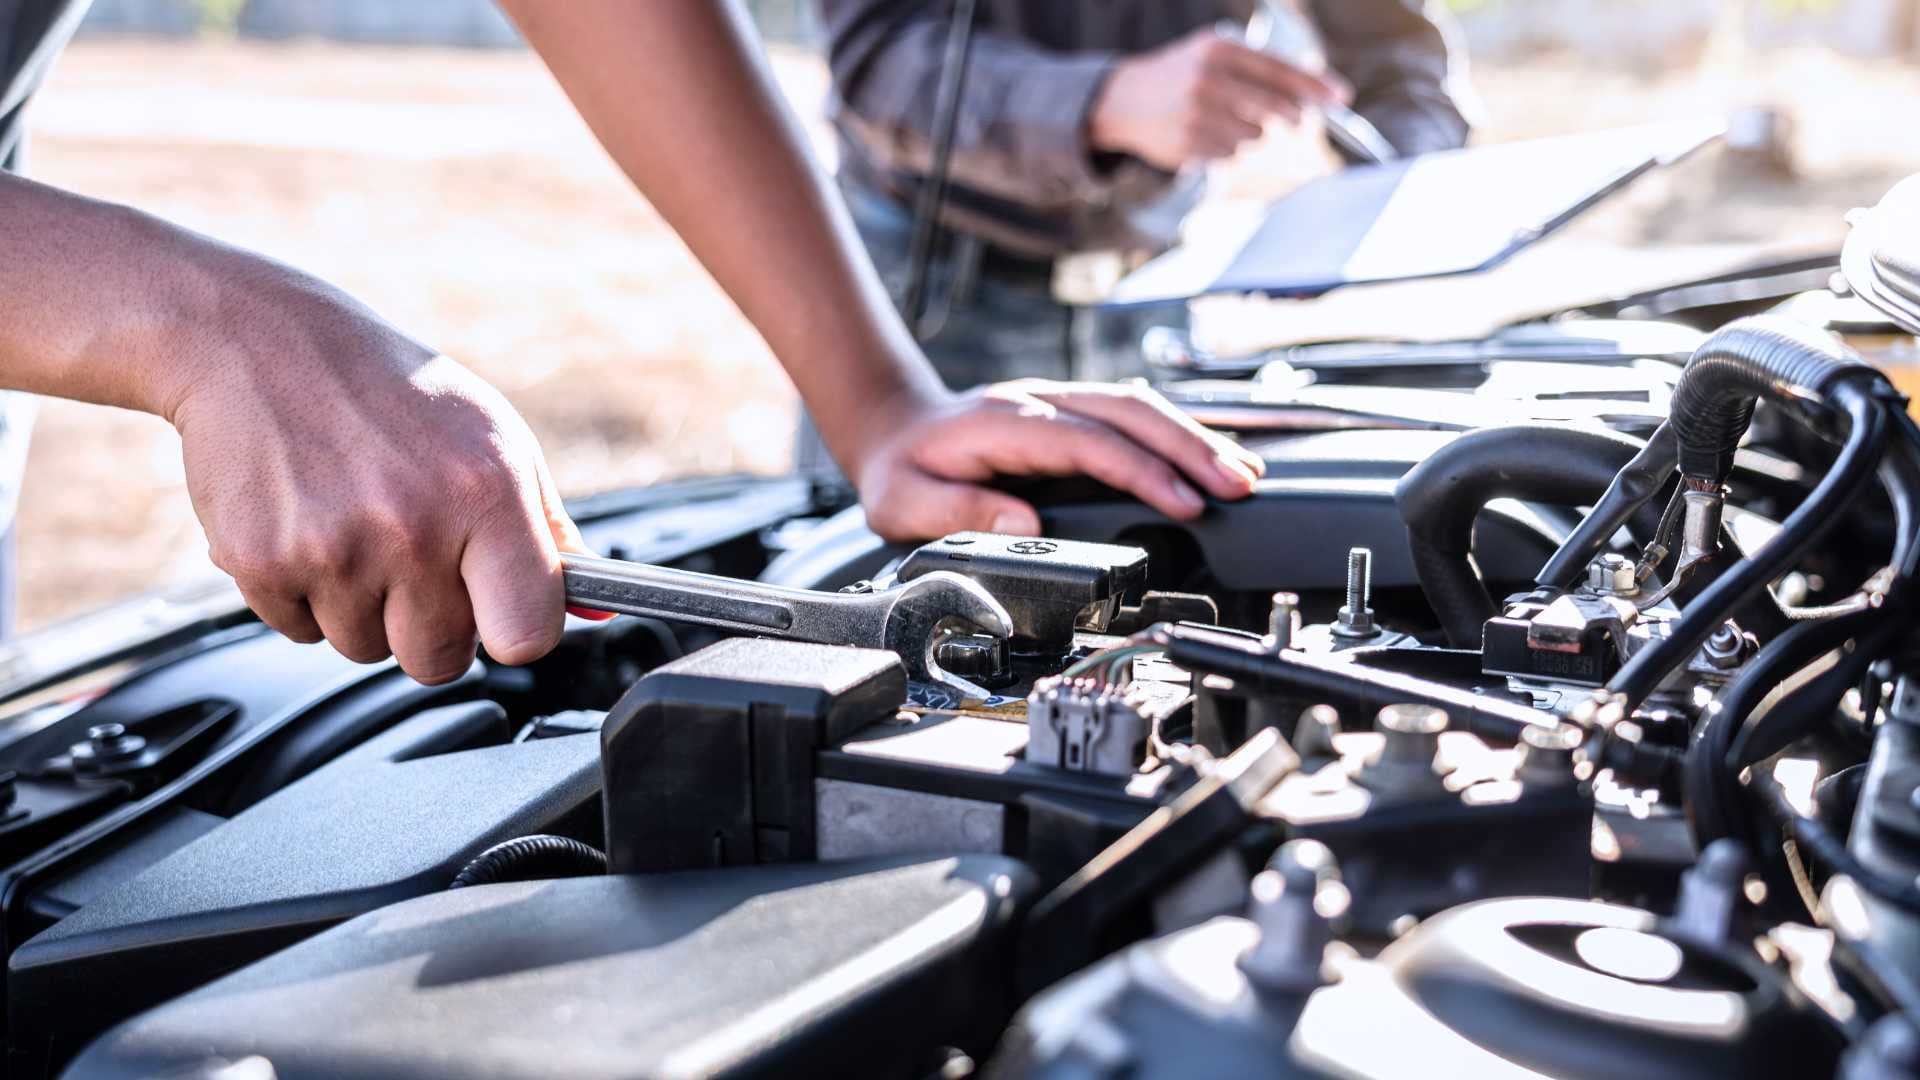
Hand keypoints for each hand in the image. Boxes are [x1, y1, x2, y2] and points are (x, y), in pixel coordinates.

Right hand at [166, 277, 584, 683]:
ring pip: (366, 648)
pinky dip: (305, 594)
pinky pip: (300, 631)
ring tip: (355, 527)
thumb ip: (548, 534)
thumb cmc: (395, 394)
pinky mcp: (262, 562)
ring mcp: (333, 549)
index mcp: (487, 494)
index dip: (513, 631)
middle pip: (438, 660)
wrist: (261, 343)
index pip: (525, 636)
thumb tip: (596, 609)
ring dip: (363, 608)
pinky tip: (308, 526)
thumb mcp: (497, 442)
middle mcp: (412, 527)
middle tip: (412, 557)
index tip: (499, 612)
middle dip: (431, 625)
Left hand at [852, 380, 1264, 540]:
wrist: (895, 428)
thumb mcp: (905, 502)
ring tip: (1245, 475)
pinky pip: (1135, 415)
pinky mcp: (1074, 412)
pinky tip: (1214, 456)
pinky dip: (1179, 434)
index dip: (1141, 470)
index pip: (1090, 441)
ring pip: (1141, 407)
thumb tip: (1019, 523)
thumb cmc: (903, 469)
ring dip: (1196, 438)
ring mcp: (1061, 401)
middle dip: (1191, 447)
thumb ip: (957, 512)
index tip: (1184, 502)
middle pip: (1131, 411)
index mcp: (1005, 423)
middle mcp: (1041, 402)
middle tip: (1238, 486)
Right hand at [1089, 27, 1349, 171]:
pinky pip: (1230, 154)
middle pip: (1275, 108)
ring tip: (1224, 121)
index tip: (1341, 98)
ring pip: (1254, 136)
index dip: (1315, 86)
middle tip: (1295, 121)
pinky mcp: (1188, 143)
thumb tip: (1309, 97)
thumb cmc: (1180, 75)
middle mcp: (1208, 80)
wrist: (1122, 99)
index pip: (1279, 70)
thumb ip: (1255, 68)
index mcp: (1219, 50)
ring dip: (1250, 134)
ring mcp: (1196, 114)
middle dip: (1292, 117)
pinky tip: (1205, 135)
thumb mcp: (1211, 54)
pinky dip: (1226, 148)